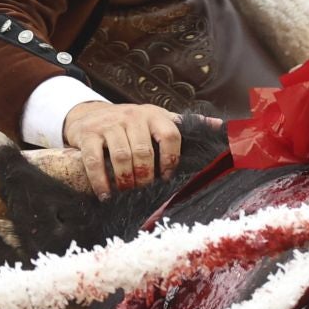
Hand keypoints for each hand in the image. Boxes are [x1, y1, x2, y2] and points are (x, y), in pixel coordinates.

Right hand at [60, 102, 220, 199]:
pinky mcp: (87, 134)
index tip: (167, 177)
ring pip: (121, 157)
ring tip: (126, 192)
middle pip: (144, 151)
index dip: (171, 160)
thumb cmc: (129, 123)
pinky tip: (105, 194)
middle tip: (144, 189)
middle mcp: (132, 116)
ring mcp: (108, 124)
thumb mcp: (157, 119)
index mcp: (153, 115)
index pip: (171, 135)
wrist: (88, 114)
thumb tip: (221, 127)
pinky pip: (94, 160)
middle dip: (146, 176)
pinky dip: (100, 181)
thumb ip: (186, 125)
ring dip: (125, 181)